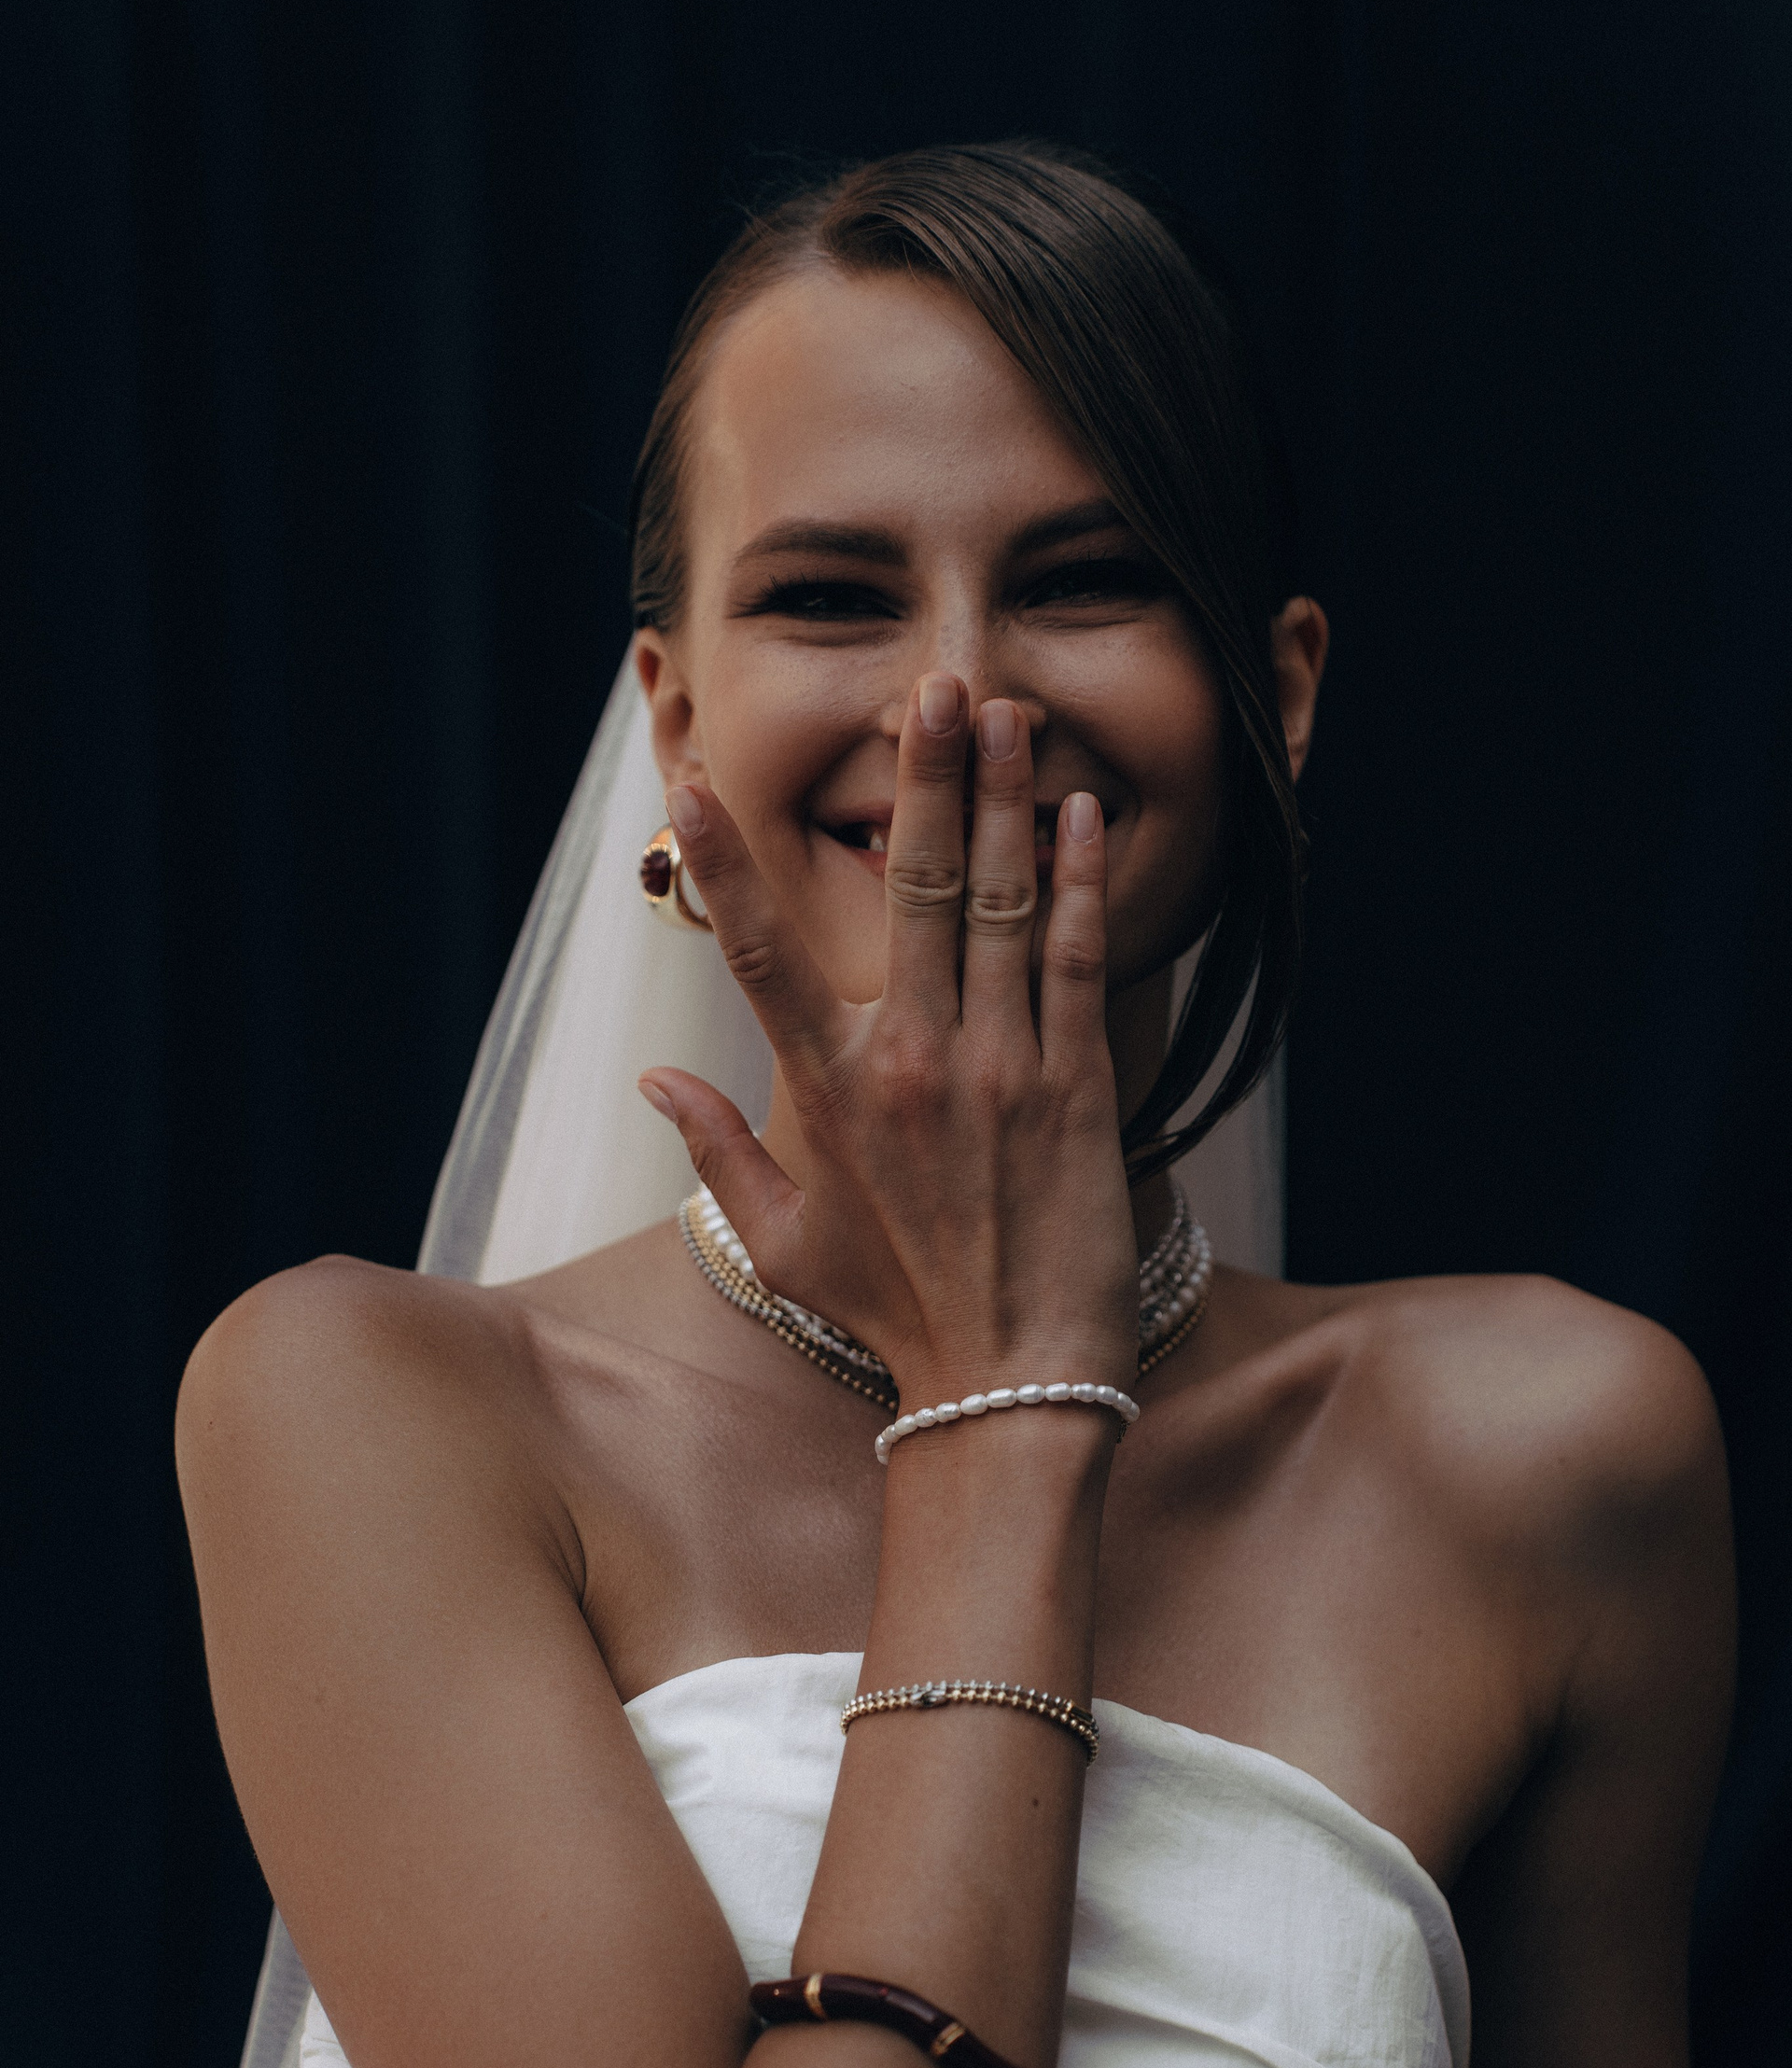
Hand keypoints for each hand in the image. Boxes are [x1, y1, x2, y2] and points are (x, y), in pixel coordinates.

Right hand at [640, 673, 1137, 1404]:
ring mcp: (1000, 1068)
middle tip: (931, 684)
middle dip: (921, 777)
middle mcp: (910, 1062)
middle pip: (908, 889)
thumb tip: (653, 1075)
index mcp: (828, 1093)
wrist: (1013, 1383)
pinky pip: (1077, 961)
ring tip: (1007, 709)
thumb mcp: (781, 1242)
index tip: (694, 781)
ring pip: (998, 905)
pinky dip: (1079, 882)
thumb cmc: (894, 1314)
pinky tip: (1080, 812)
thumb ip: (713, 1147)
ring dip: (1004, 799)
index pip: (760, 955)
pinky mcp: (1078, 1085)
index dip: (723, 863)